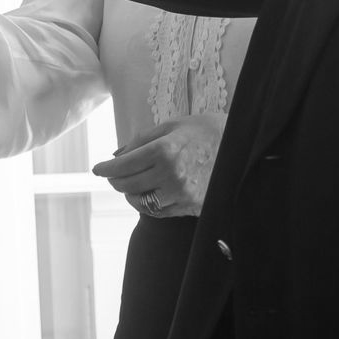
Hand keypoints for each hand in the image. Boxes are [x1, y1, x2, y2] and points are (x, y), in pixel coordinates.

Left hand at [92, 112, 227, 217]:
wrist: (241, 145)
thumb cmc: (203, 130)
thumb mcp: (170, 127)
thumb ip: (140, 141)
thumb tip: (116, 156)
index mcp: (164, 151)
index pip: (122, 166)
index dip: (105, 169)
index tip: (97, 169)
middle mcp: (172, 175)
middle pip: (128, 186)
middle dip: (115, 181)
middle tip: (113, 175)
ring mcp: (183, 194)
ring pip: (141, 203)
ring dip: (130, 195)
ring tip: (130, 185)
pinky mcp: (193, 206)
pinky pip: (160, 211)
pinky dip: (149, 204)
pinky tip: (149, 194)